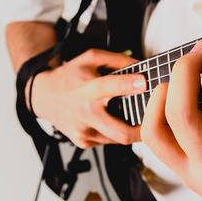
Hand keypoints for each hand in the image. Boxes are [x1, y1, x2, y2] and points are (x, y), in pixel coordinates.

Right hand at [30, 48, 145, 147]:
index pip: (107, 87)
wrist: (44, 96)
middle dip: (144, 129)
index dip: (128, 85)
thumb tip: (143, 65)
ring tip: (140, 117)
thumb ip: (118, 59)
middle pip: (121, 131)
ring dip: (133, 130)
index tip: (145, 83)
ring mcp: (84, 131)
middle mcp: (85, 113)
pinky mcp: (83, 142)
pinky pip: (109, 140)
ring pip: (119, 139)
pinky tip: (116, 120)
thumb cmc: (70, 76)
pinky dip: (117, 131)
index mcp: (87, 88)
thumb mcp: (91, 58)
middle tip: (158, 120)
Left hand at [141, 42, 201, 200]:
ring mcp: (189, 173)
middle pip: (182, 118)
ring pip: (155, 130)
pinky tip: (169, 90)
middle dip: (186, 74)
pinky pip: (153, 138)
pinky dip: (154, 109)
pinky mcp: (178, 170)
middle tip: (201, 50)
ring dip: (160, 93)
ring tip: (180, 71)